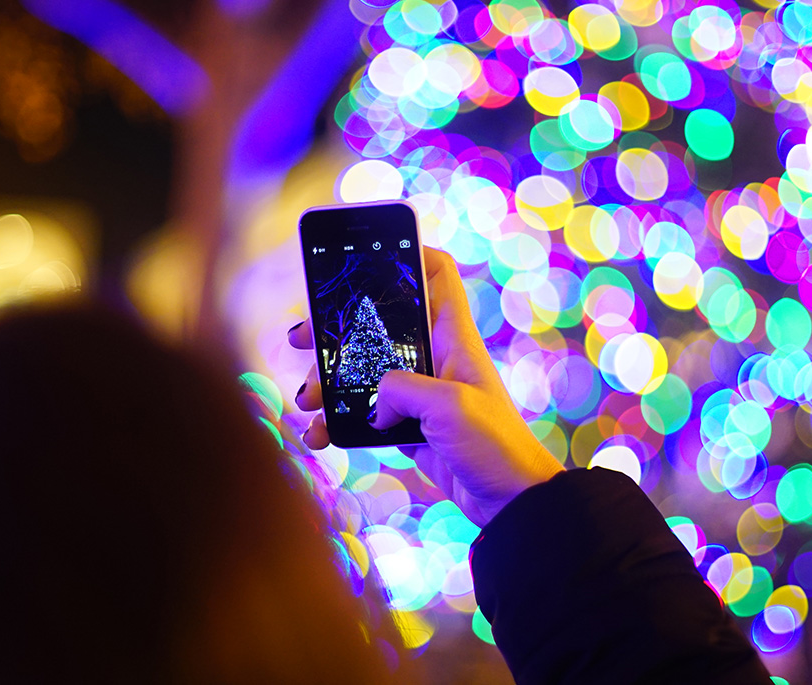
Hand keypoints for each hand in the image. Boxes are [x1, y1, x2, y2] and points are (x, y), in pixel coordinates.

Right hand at [288, 247, 563, 526]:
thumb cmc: (496, 446)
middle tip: (301, 337)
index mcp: (453, 337)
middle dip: (335, 328)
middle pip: (378, 323)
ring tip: (306, 398)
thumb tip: (374, 400)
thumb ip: (402, 389)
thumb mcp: (448, 407)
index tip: (366, 252)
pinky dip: (336, 422)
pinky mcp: (407, 426)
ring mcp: (419, 393)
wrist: (511, 503)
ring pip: (362, 371)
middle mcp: (435, 357)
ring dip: (327, 381)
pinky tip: (319, 433)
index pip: (436, 274)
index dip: (408, 252)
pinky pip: (361, 414)